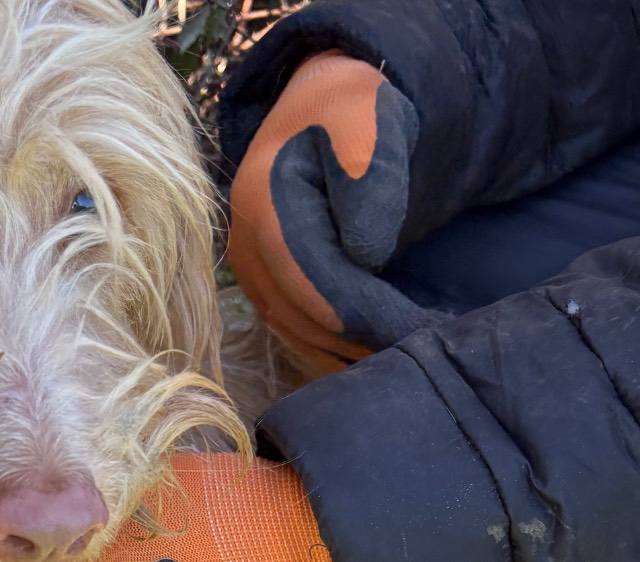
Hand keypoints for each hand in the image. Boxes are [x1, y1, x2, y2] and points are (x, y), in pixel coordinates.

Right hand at [228, 52, 438, 366]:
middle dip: (358, 339)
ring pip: (293, 329)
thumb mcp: (368, 117)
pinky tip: (370, 349)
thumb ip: (369, 175)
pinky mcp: (263, 280)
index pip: (309, 278)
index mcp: (263, 203)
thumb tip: (363, 253)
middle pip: (298, 314)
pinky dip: (331, 345)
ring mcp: (249, 266)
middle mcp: (245, 243)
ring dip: (345, 350)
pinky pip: (292, 327)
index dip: (361, 313)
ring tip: (401, 356)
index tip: (416, 333)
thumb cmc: (354, 108)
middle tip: (421, 352)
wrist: (325, 102)